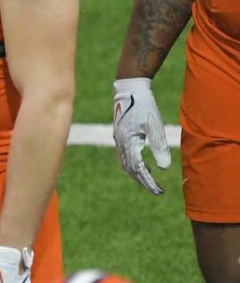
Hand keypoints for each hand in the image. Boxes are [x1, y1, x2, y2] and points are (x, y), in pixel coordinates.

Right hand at [113, 78, 170, 195]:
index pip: (138, 169)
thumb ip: (159, 147)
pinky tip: (145, 166)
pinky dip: (134, 166)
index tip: (160, 191)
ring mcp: (118, 141)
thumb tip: (164, 168)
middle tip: (158, 191)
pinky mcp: (120, 137)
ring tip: (151, 182)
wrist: (129, 90)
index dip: (149, 181)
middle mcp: (120, 144)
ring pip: (126, 165)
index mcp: (128, 143)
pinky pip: (125, 157)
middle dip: (144, 182)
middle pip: (131, 170)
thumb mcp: (154, 126)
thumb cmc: (143, 106)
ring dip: (138, 175)